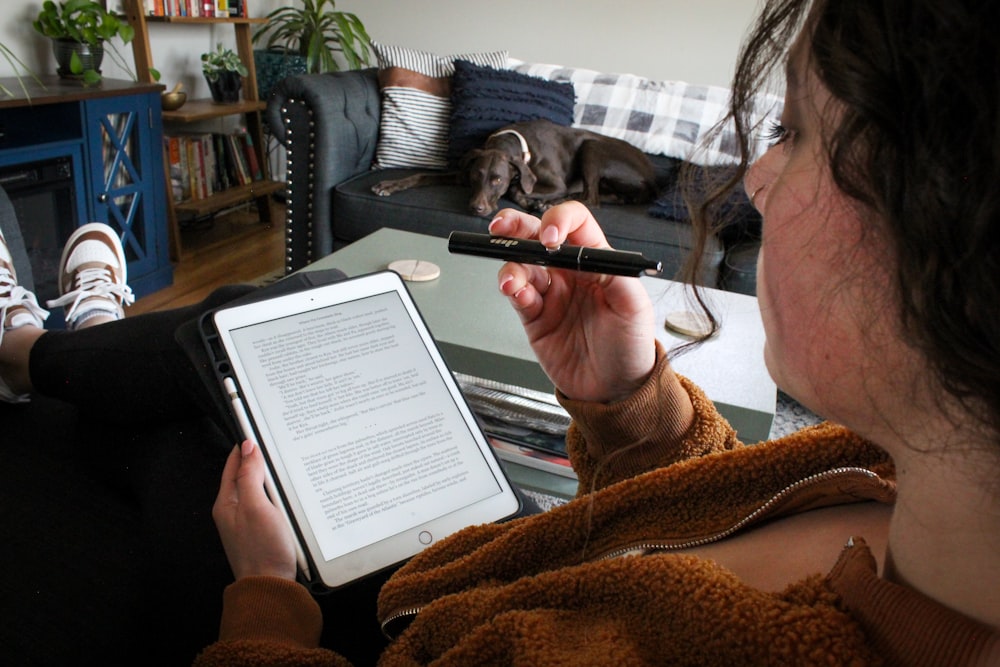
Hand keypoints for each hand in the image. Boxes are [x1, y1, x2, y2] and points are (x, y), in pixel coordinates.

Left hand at [213, 440, 297, 580]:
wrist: (270, 585)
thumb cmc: (261, 549)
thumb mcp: (255, 506)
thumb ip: (250, 475)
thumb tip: (248, 448)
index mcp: (226, 502)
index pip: (233, 465)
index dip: (245, 447)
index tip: (256, 430)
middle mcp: (233, 511)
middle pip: (245, 476)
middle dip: (258, 460)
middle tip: (273, 443)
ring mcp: (247, 523)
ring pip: (258, 491)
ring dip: (269, 479)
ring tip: (282, 464)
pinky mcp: (261, 532)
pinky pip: (267, 506)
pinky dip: (276, 496)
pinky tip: (288, 495)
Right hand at [490, 201, 656, 403]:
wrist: (614, 390)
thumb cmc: (631, 347)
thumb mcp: (634, 307)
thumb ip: (614, 274)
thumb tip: (592, 252)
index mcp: (597, 260)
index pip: (575, 224)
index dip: (559, 221)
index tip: (550, 237)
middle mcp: (570, 272)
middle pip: (537, 235)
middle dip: (516, 227)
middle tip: (502, 227)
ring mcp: (550, 293)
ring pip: (520, 264)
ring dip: (510, 265)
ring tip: (511, 281)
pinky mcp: (534, 317)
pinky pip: (517, 294)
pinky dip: (511, 289)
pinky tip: (515, 292)